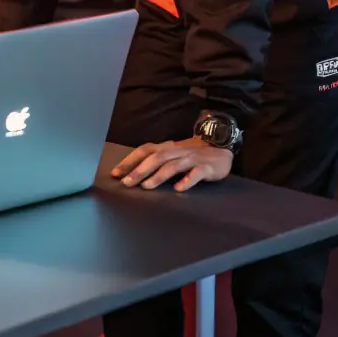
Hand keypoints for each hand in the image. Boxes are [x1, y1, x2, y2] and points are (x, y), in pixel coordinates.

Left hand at [112, 136, 233, 192]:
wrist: (221, 148)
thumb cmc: (192, 154)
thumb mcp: (172, 153)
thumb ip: (156, 160)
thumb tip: (132, 172)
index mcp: (166, 147)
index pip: (144, 151)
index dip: (129, 161)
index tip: (115, 173)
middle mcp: (177, 151)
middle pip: (156, 158)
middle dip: (140, 170)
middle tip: (127, 182)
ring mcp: (191, 158)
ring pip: (173, 165)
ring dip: (158, 176)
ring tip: (146, 186)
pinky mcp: (206, 167)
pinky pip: (196, 173)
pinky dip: (187, 180)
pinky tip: (179, 189)